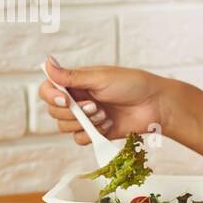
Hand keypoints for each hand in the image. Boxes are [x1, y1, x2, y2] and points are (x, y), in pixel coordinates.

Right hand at [37, 55, 174, 145]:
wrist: (155, 105)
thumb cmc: (132, 84)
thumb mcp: (100, 78)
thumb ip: (71, 76)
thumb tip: (46, 62)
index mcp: (76, 82)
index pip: (48, 89)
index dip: (51, 96)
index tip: (65, 100)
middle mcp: (78, 99)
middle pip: (54, 112)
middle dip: (72, 113)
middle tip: (95, 106)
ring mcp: (86, 117)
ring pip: (65, 127)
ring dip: (84, 123)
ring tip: (104, 114)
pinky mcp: (95, 132)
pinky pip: (79, 139)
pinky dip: (92, 134)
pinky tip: (108, 125)